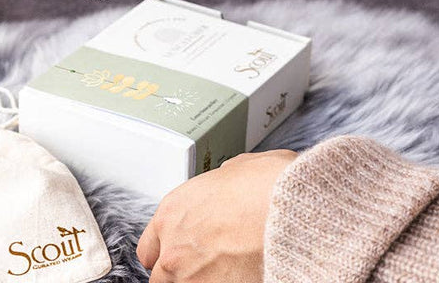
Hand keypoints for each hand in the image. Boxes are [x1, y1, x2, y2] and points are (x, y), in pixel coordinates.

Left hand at [136, 149, 297, 282]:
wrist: (290, 210)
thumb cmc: (268, 185)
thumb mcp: (238, 167)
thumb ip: (221, 182)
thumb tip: (227, 182)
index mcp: (172, 212)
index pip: (148, 248)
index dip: (166, 251)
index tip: (179, 254)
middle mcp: (173, 248)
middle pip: (160, 278)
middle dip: (180, 274)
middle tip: (204, 267)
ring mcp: (190, 278)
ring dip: (199, 281)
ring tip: (224, 273)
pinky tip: (239, 276)